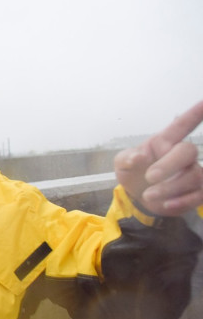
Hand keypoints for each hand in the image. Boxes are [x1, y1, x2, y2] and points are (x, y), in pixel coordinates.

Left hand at [114, 100, 202, 215]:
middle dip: (169, 165)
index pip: (181, 125)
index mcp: (164, 142)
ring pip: (194, 175)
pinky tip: (166, 205)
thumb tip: (137, 157)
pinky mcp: (196, 192)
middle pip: (188, 151)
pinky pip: (200, 195)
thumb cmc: (133, 172)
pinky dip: (183, 201)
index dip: (194, 114)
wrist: (137, 196)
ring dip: (171, 188)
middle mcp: (181, 154)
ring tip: (149, 196)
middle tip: (149, 177)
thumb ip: (127, 158)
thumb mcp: (123, 164)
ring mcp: (192, 172)